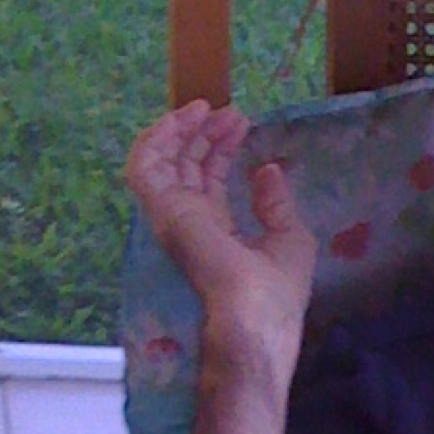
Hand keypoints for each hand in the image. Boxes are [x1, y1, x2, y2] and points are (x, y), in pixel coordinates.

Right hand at [124, 101, 317, 379]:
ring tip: (205, 108)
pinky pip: (144, 167)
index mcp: (218, 233)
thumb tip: (266, 169)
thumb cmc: (275, 294)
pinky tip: (180, 120)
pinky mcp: (161, 214)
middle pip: (186, 167)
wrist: (251, 325)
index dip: (222, 148)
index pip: (209, 182)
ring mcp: (172, 219)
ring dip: (178, 129)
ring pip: (161, 161)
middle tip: (229, 112)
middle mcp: (190, 224)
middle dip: (204, 133)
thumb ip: (275, 205)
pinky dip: (156, 139)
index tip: (242, 122)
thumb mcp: (289, 240)